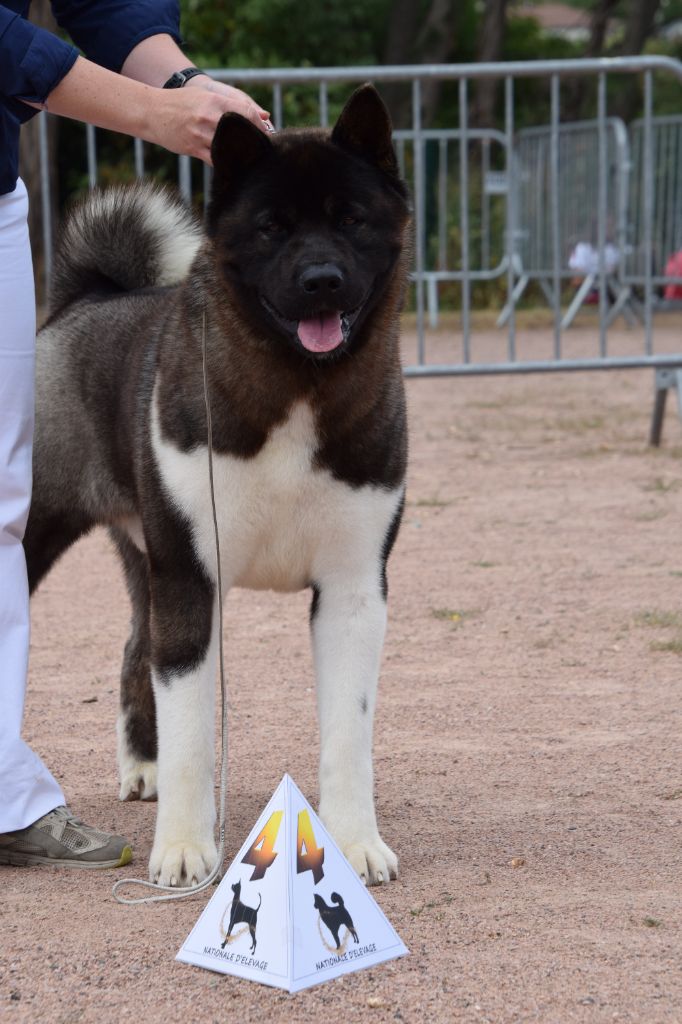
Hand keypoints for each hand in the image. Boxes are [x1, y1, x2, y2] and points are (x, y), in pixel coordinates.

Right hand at [146, 84, 272, 163]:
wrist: (152, 112)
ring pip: (229, 147)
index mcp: (214, 101)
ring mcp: (201, 134)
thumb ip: (233, 104)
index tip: (266, 133)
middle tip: (263, 149)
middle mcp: (209, 117)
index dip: (259, 125)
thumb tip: (264, 115)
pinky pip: (215, 159)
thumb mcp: (205, 95)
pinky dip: (225, 162)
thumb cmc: (181, 102)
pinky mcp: (193, 148)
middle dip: (254, 140)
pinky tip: (233, 164)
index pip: (246, 112)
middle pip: (241, 131)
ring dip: (241, 154)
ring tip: (251, 159)